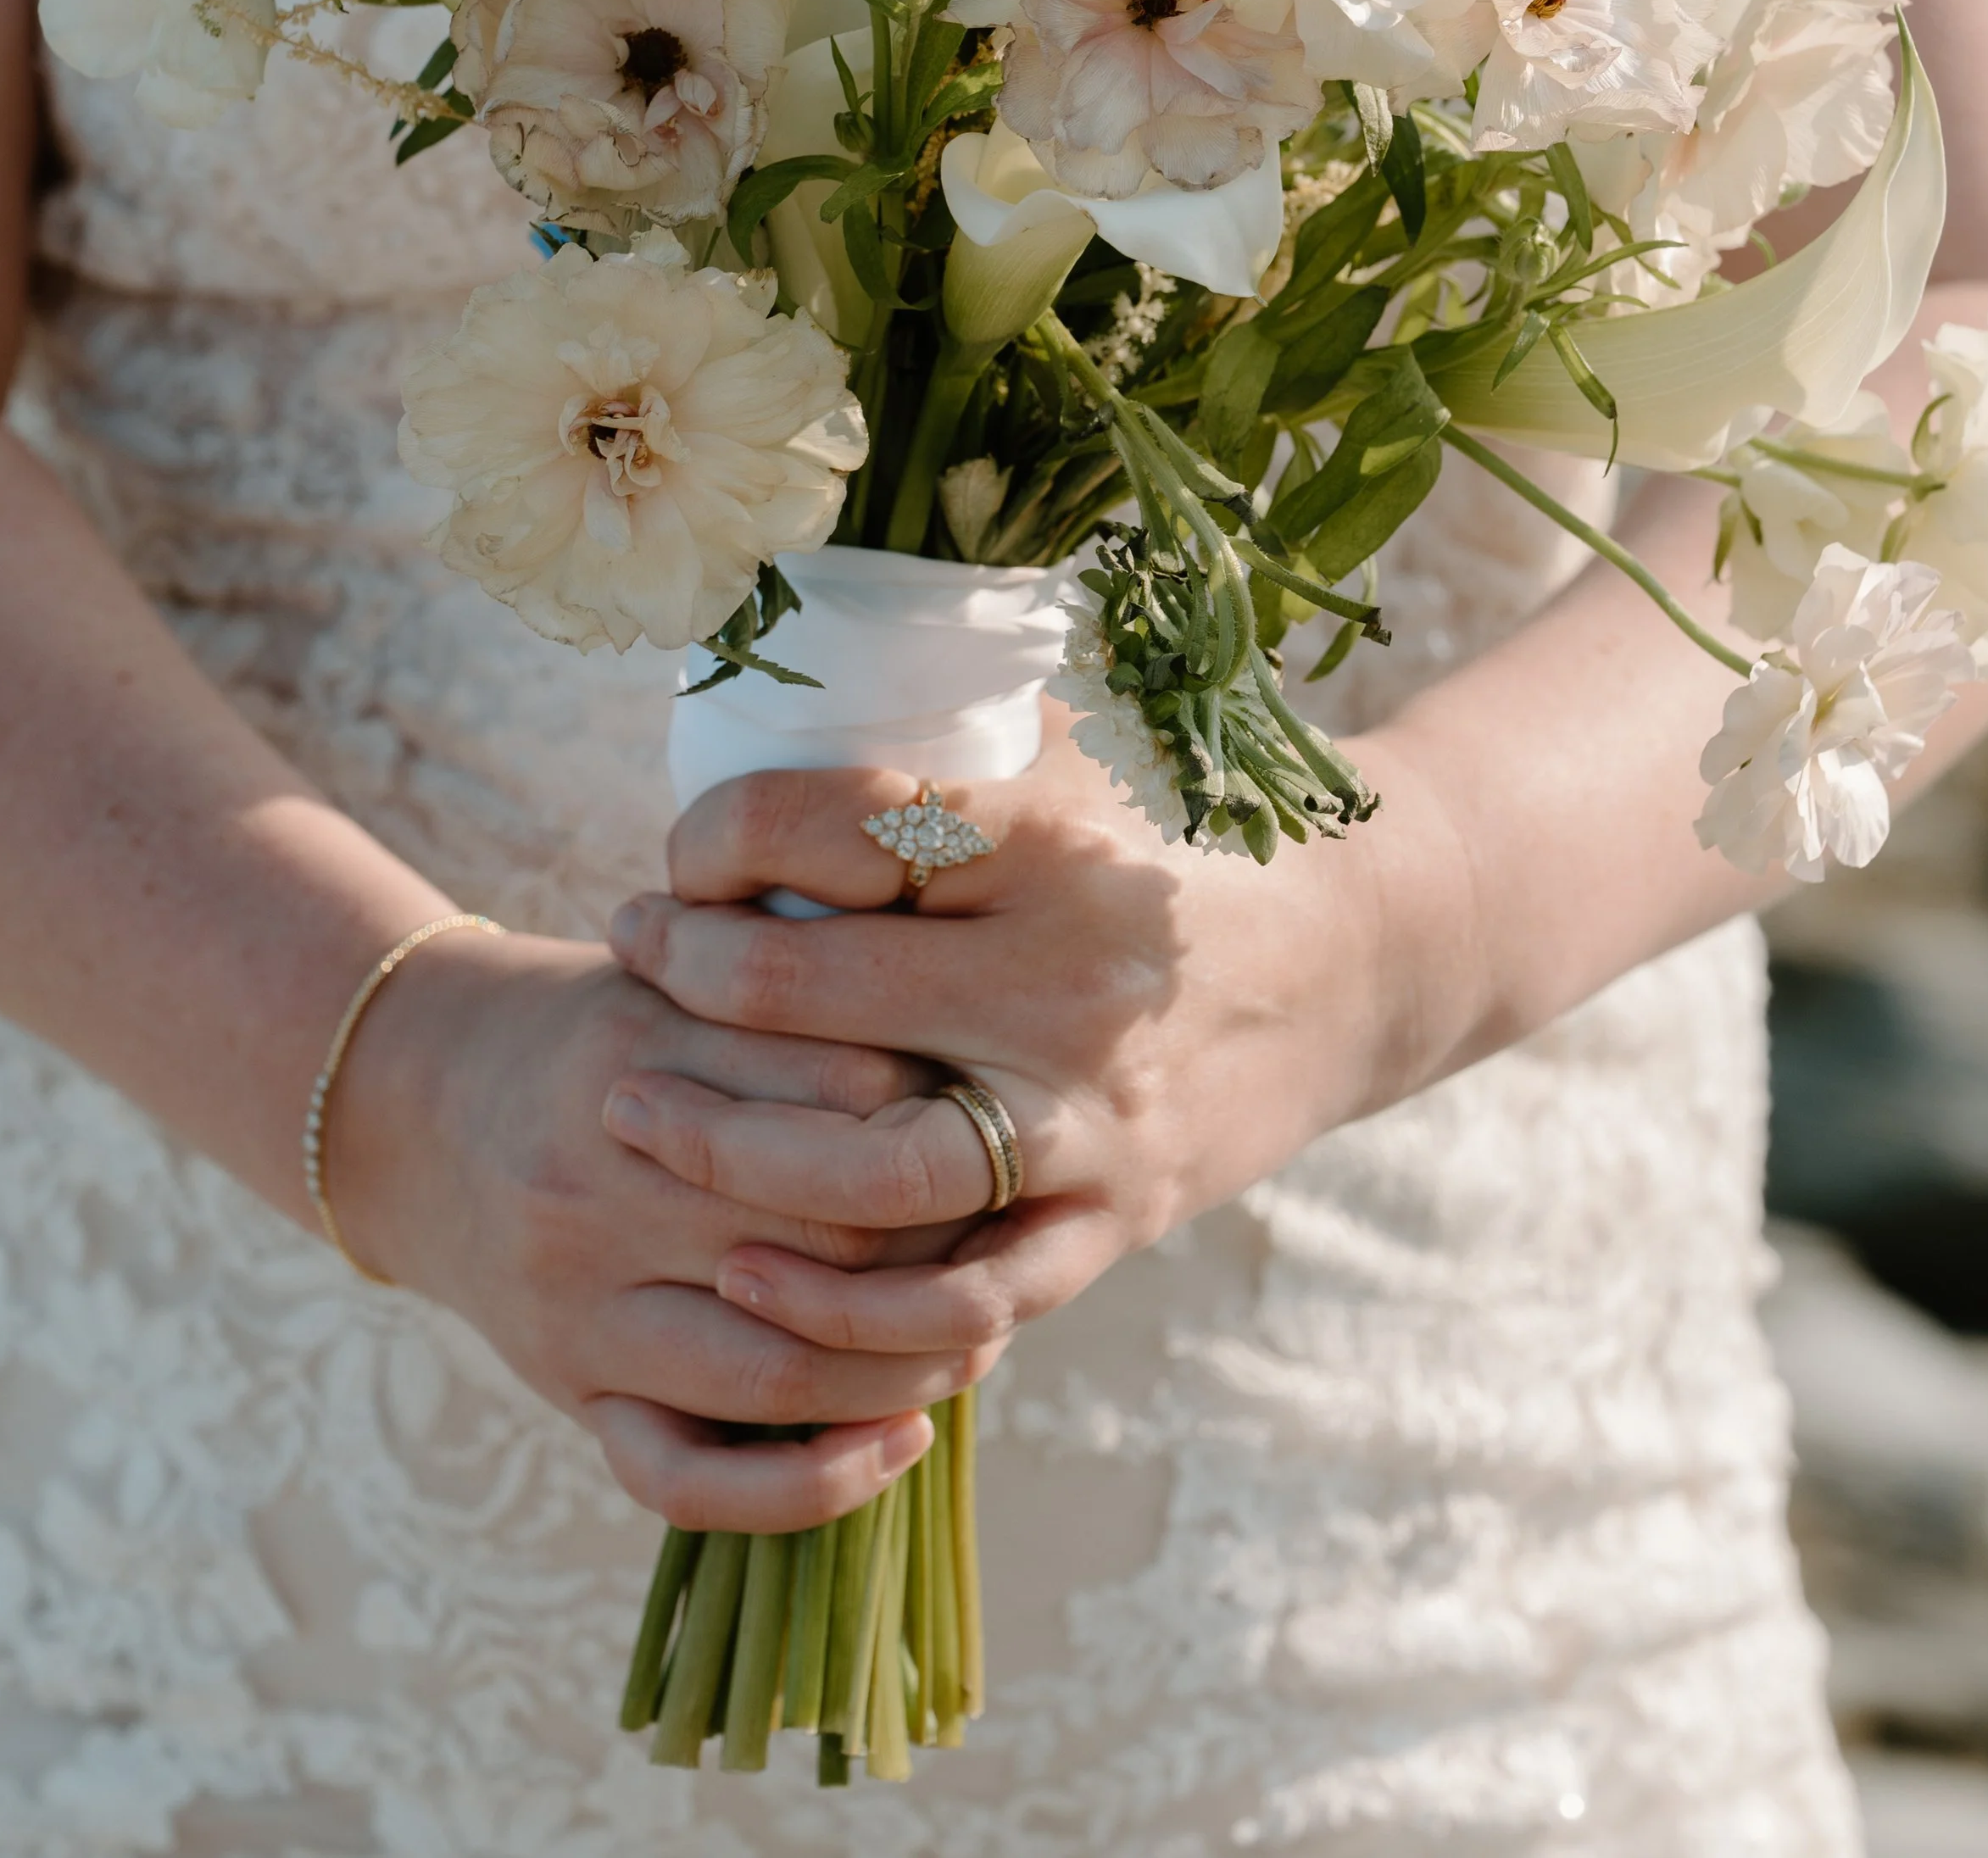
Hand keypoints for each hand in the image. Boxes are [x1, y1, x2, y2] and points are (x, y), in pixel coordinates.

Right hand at [329, 926, 1000, 1530]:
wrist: (421, 1102)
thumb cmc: (599, 1031)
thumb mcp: (678, 975)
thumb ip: (793, 1003)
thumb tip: (966, 1059)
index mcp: (635, 1054)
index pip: (839, 1097)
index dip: (945, 1120)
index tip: (1004, 1125)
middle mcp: (597, 1187)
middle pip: (822, 1242)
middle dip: (943, 1256)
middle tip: (1015, 1243)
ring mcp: (577, 1305)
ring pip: (772, 1375)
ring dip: (901, 1373)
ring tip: (976, 1343)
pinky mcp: (567, 1390)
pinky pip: (687, 1479)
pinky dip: (807, 1487)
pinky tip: (894, 1442)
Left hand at [608, 707, 1463, 1369]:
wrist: (1357, 954)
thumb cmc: (1173, 832)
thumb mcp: (1072, 749)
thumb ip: (936, 727)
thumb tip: (761, 681)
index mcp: (1047, 841)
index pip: (832, 827)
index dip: (718, 836)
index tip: (680, 849)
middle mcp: (1061, 982)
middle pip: (814, 992)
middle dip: (682, 973)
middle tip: (630, 950)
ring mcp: (1086, 1118)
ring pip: (868, 1170)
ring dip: (724, 1150)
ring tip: (635, 1106)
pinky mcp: (1110, 1221)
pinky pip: (962, 1303)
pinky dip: (845, 1307)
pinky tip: (749, 1272)